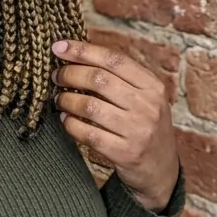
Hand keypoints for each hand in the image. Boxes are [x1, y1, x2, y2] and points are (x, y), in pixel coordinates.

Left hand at [51, 39, 179, 210]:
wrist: (161, 169)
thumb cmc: (145, 125)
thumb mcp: (145, 97)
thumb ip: (120, 77)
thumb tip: (77, 54)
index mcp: (153, 86)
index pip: (114, 59)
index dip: (82, 50)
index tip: (59, 47)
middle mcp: (148, 106)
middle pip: (99, 80)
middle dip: (70, 74)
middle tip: (56, 77)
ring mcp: (138, 131)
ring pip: (90, 106)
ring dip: (67, 100)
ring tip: (59, 99)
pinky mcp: (125, 153)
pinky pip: (88, 134)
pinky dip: (71, 124)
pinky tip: (65, 120)